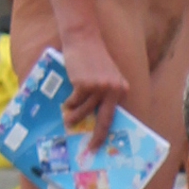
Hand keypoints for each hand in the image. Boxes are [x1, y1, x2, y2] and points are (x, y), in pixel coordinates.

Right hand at [61, 33, 129, 149]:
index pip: (116, 116)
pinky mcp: (84, 84)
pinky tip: (67, 100)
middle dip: (97, 137)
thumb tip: (93, 120)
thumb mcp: (105, 77)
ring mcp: (100, 88)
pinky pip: (73, 102)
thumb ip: (103, 95)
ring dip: (73, 117)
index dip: (109, 132)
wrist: (84, 39)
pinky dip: (69, 103)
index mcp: (122, 90)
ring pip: (83, 112)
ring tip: (67, 120)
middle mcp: (114, 90)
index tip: (104, 145)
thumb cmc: (93, 60)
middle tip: (90, 149)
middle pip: (105, 121)